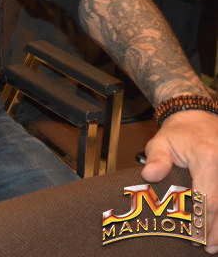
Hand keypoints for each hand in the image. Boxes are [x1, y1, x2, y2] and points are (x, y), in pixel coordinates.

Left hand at [141, 109, 217, 252]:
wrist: (197, 117)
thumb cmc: (178, 133)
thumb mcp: (160, 142)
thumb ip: (156, 159)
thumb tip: (149, 175)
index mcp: (207, 157)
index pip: (207, 197)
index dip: (202, 220)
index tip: (195, 237)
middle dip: (216, 229)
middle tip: (207, 247)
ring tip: (214, 245)